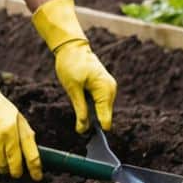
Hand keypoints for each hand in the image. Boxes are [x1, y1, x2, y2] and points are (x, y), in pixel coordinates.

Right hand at [0, 48, 41, 179]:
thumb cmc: (3, 110)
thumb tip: (34, 156)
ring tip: (1, 157)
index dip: (35, 170)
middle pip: (10, 165)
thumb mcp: (19, 119)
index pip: (29, 157)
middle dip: (14, 170)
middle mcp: (2, 137)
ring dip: (0, 164)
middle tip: (15, 170)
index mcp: (15, 131)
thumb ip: (26, 136)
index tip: (37, 177)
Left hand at [32, 0, 116, 133]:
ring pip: (100, 110)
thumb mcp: (72, 88)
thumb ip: (80, 109)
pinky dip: (90, 106)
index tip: (84, 135)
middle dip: (91, 122)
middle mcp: (110, 90)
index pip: (105, 120)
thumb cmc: (71, 64)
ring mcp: (108, 88)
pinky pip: (98, 103)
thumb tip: (83, 130)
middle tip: (77, 126)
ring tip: (77, 108)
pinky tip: (80, 100)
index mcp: (105, 90)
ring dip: (90, 113)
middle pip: (104, 117)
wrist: (72, 46)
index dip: (96, 130)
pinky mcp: (103, 87)